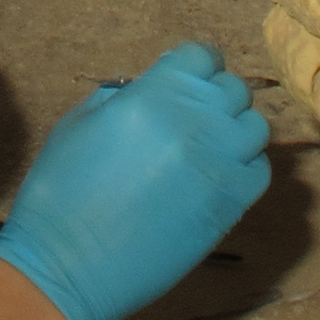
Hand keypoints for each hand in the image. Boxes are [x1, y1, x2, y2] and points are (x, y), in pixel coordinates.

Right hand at [0, 42, 269, 319]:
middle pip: (233, 89)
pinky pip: (259, 171)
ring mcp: (220, 165)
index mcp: (157, 94)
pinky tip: (216, 177)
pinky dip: (244, 167)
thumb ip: (120, 98)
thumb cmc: (61, 189)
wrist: (68, 264)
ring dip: (234, 130)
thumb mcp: (79, 123)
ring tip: (207, 146)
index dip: (192, 66)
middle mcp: (198, 122)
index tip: (180, 80)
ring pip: (255, 128)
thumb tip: (147, 92)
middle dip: (214, 95)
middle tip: (190, 116)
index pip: (201, 56)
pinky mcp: (230, 207)